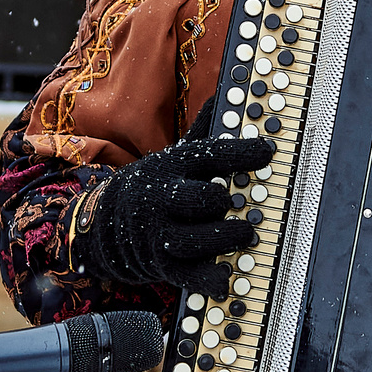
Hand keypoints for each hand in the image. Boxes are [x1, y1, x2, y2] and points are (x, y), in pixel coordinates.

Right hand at [73, 134, 274, 298]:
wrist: (103, 222)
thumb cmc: (155, 185)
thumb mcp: (174, 155)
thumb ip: (203, 130)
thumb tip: (226, 92)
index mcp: (170, 166)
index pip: (210, 154)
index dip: (241, 153)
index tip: (268, 150)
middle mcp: (162, 199)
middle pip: (201, 198)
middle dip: (225, 200)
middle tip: (243, 202)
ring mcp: (159, 234)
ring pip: (195, 239)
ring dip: (226, 238)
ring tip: (246, 234)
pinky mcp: (161, 265)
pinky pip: (188, 275)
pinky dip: (210, 278)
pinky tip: (228, 276)